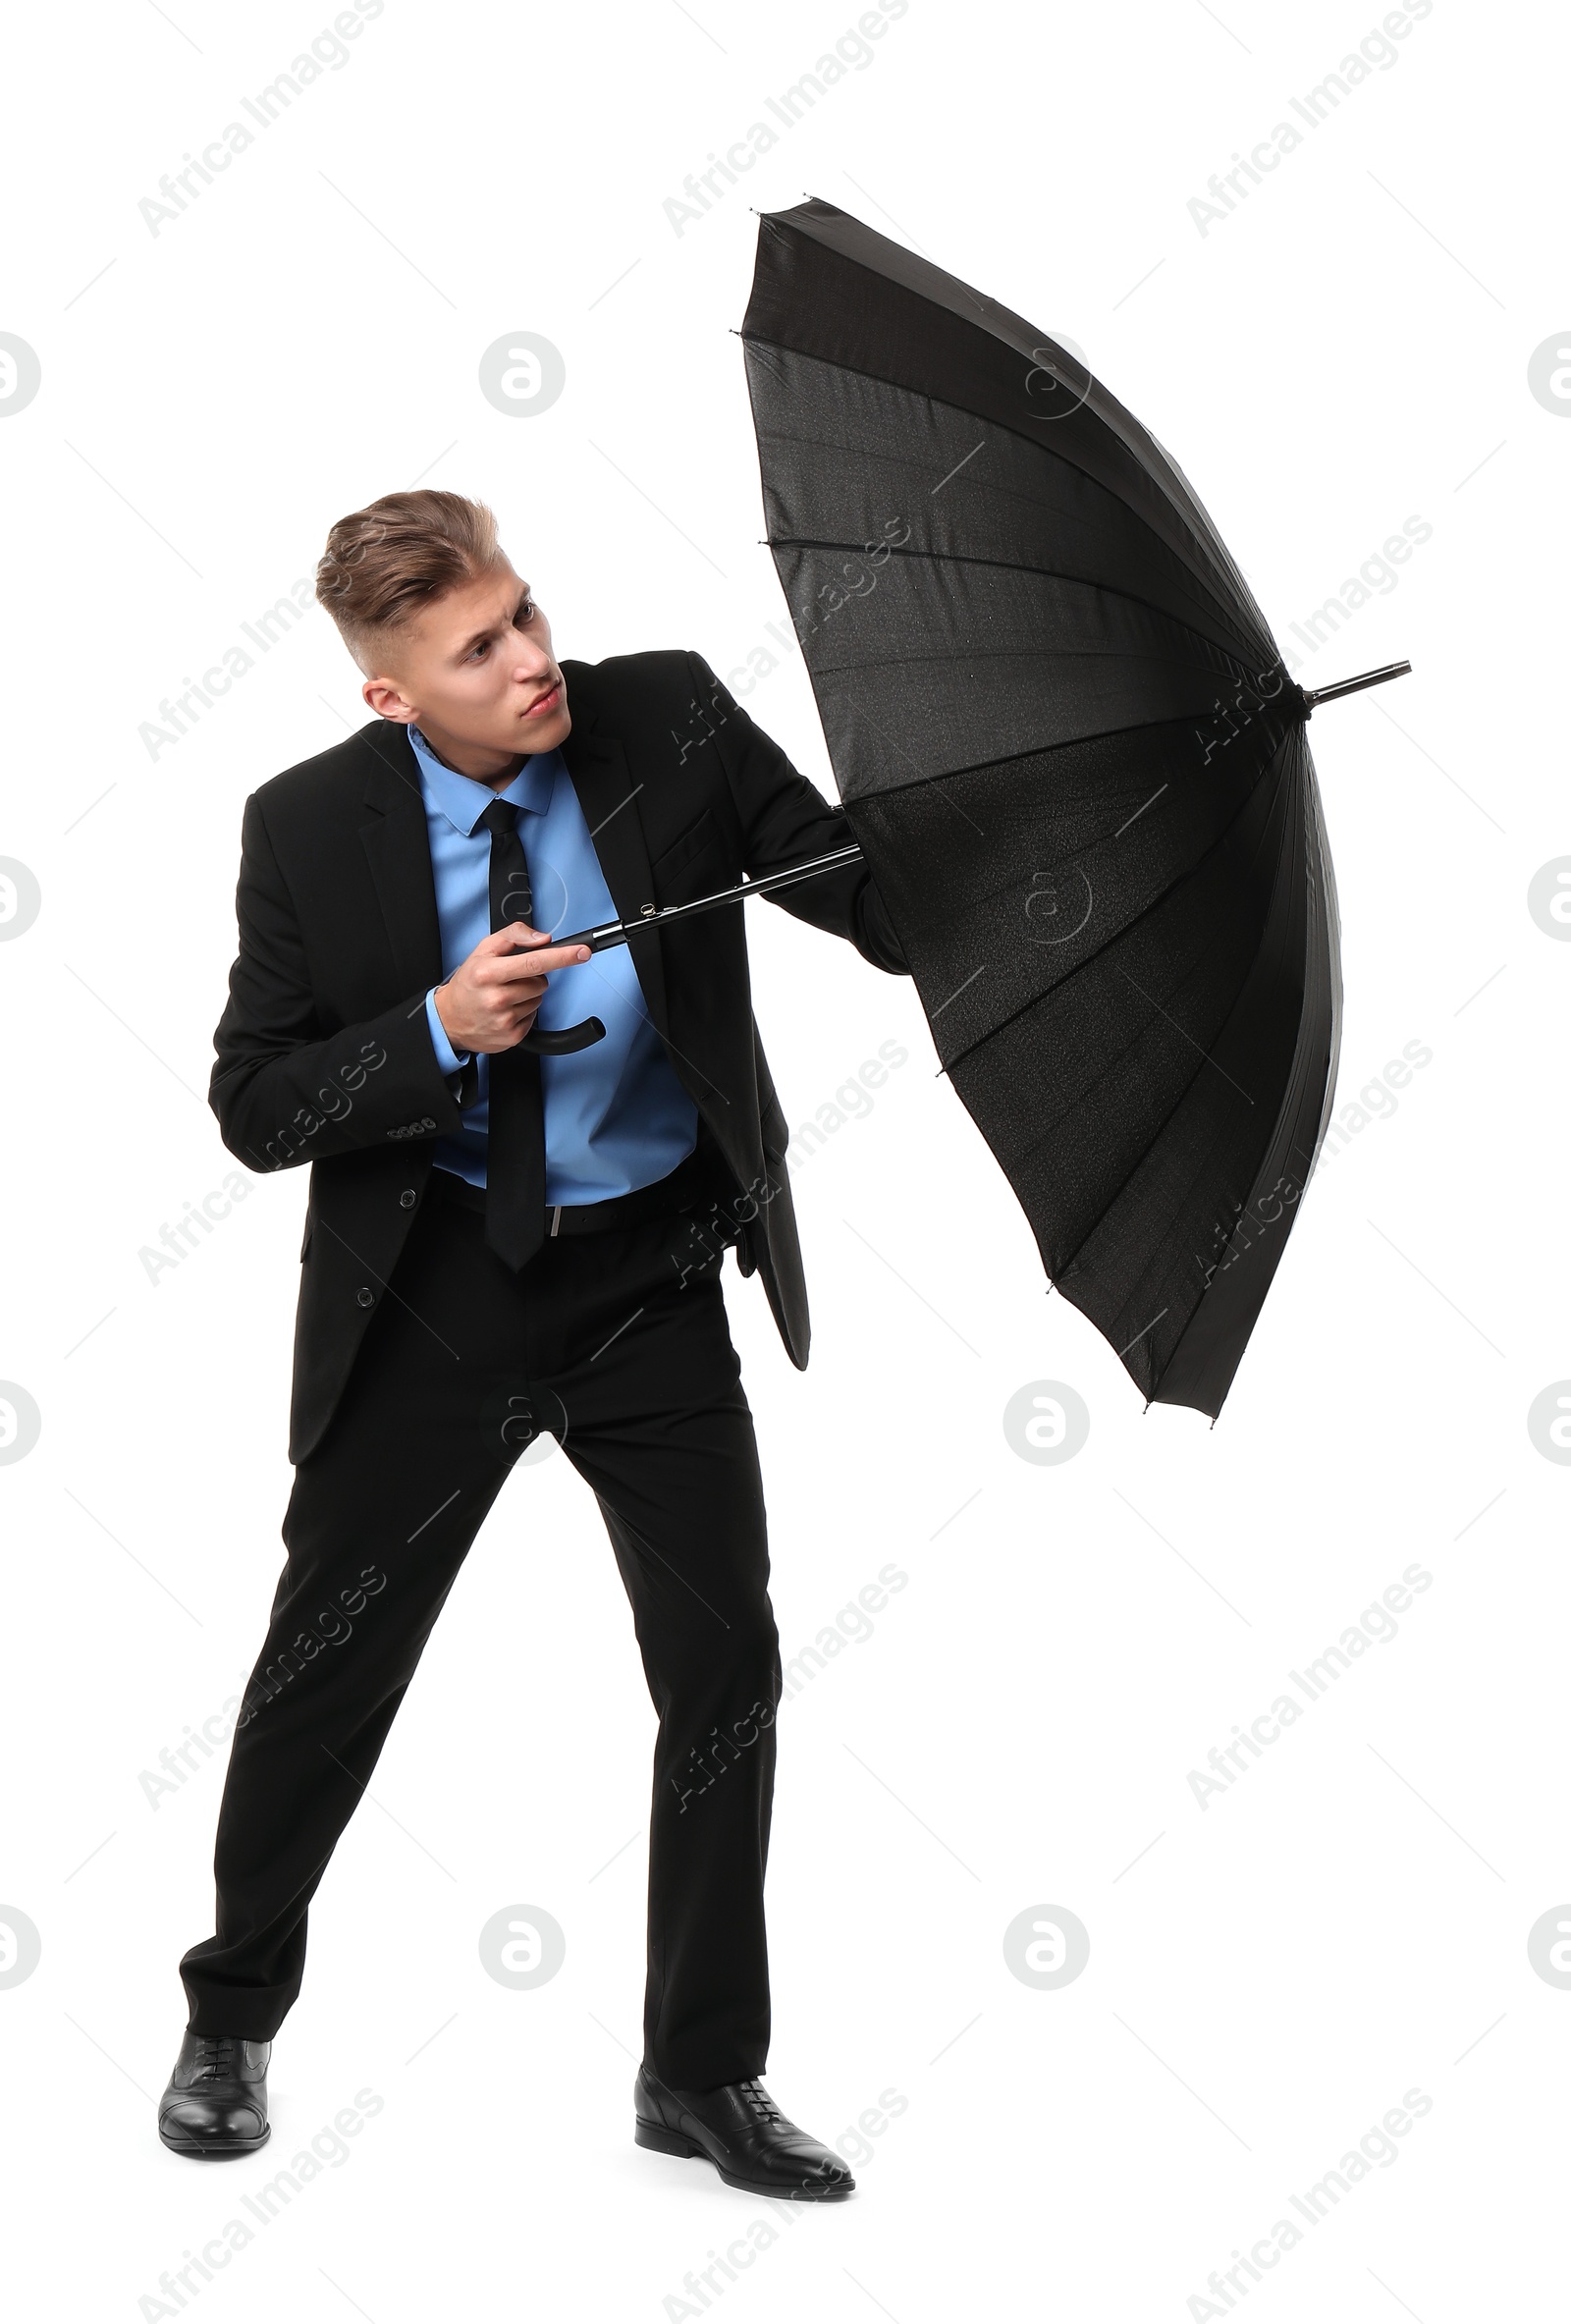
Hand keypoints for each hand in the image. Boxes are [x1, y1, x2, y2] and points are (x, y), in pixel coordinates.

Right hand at [433, 924, 590, 1054]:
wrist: (449, 1019)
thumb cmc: (469, 983)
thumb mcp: (483, 950)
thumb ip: (514, 936)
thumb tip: (542, 939)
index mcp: (488, 973)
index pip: (534, 962)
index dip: (562, 956)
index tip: (582, 952)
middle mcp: (496, 998)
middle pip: (541, 982)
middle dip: (533, 978)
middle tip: (511, 980)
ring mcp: (504, 1020)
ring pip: (539, 1000)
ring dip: (528, 996)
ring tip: (505, 996)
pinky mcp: (511, 1037)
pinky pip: (534, 1017)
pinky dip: (525, 1012)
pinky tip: (506, 1010)